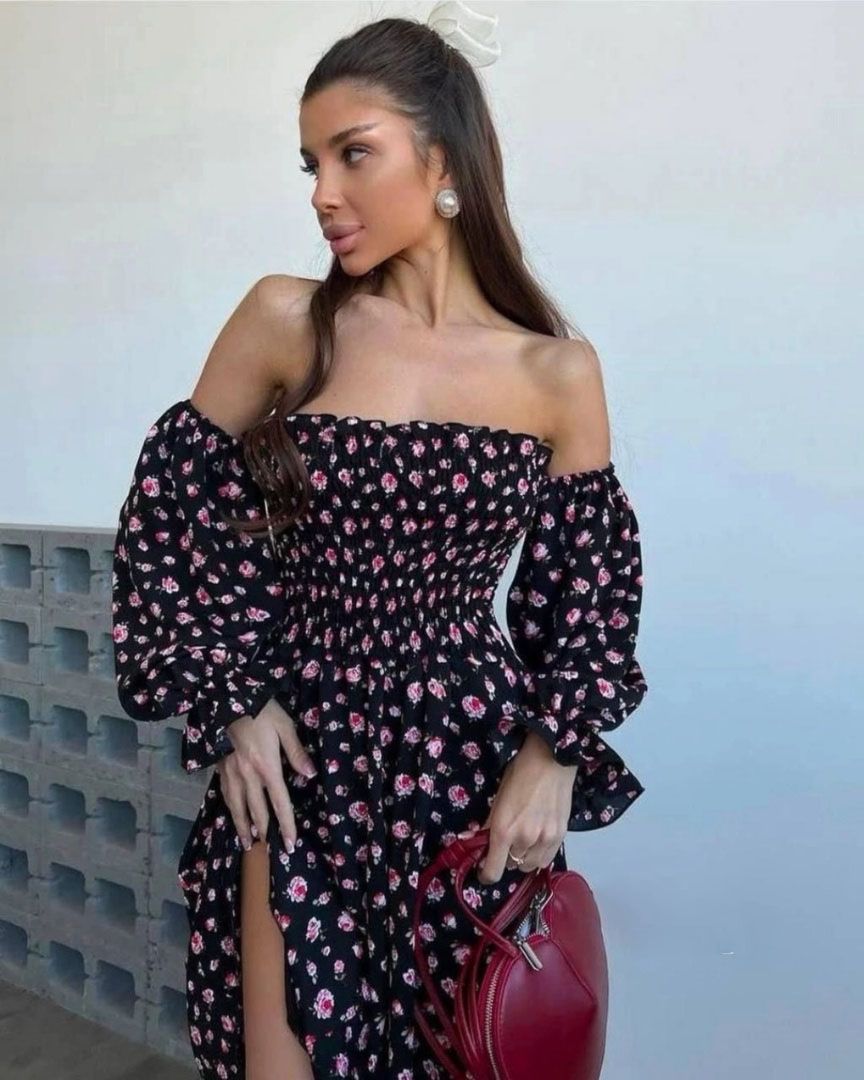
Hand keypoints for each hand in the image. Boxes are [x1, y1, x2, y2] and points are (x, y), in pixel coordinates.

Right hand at [215, 696, 316, 853]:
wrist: (227, 698)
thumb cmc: (262, 711)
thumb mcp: (285, 726)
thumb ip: (296, 752)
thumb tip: (310, 774)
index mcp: (266, 766)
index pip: (279, 802)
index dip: (286, 825)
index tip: (289, 843)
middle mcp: (247, 775)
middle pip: (256, 810)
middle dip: (264, 832)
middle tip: (268, 850)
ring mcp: (230, 773)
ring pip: (236, 807)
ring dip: (243, 826)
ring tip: (247, 842)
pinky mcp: (220, 767)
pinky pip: (225, 795)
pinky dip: (230, 809)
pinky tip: (232, 814)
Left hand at [471, 732, 575, 884]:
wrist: (552, 760)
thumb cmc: (519, 773)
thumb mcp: (497, 798)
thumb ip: (487, 824)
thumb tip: (471, 838)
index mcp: (503, 830)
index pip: (493, 871)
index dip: (485, 874)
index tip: (483, 869)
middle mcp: (524, 840)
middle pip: (510, 866)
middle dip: (504, 858)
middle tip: (505, 843)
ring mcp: (545, 840)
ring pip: (529, 866)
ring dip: (522, 858)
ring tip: (522, 842)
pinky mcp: (561, 836)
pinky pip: (546, 860)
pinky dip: (538, 856)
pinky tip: (536, 842)